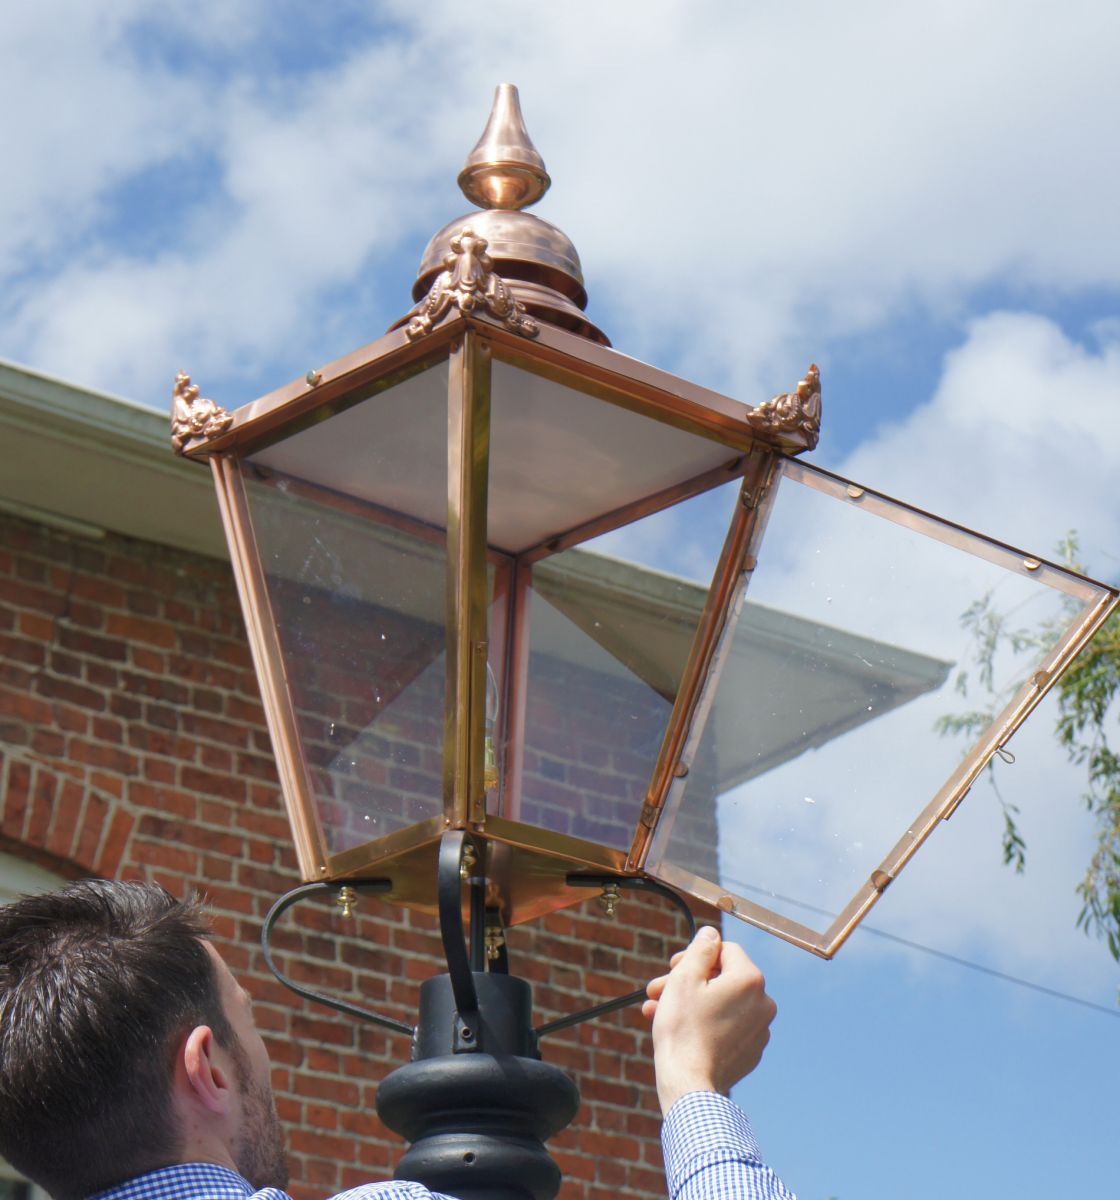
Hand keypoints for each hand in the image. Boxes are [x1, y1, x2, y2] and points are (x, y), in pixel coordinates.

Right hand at [642, 925, 776, 1115]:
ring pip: (722, 1003)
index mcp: (750, 979)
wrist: (689, 1084)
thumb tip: (711, 934)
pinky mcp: (752, 1051)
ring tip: (657, 1011)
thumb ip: (701, 949)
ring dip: (691, 1003)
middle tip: (657, 991)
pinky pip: (727, 1026)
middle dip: (687, 982)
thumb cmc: (683, 1028)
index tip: (672, 967)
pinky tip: (679, 1030)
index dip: (695, 955)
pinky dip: (705, 1023)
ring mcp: (760, 1030)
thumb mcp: (685, 978)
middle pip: (721, 978)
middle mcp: (764, 1003)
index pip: (724, 950)